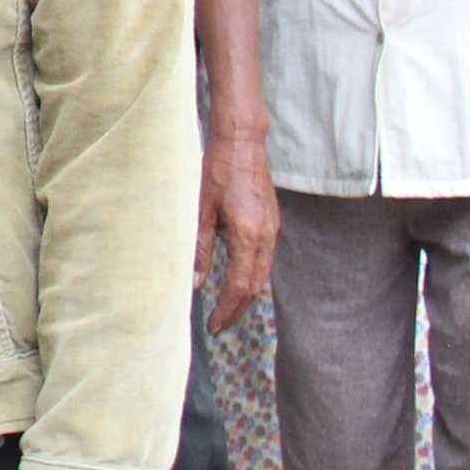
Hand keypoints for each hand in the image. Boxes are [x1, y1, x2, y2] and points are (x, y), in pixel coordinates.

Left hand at [198, 124, 278, 328]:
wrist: (242, 143)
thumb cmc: (217, 171)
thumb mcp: (200, 209)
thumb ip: (200, 248)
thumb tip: (196, 282)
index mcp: (248, 236)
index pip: (241, 287)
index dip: (227, 310)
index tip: (213, 325)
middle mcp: (266, 236)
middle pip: (255, 286)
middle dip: (238, 309)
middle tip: (219, 324)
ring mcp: (272, 229)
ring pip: (263, 274)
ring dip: (246, 294)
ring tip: (227, 308)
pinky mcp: (272, 222)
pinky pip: (265, 258)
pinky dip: (252, 275)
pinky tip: (237, 279)